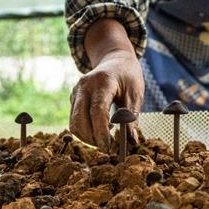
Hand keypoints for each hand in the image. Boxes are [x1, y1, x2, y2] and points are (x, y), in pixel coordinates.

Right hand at [69, 18, 144, 149]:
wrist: (115, 60)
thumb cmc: (128, 76)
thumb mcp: (135, 94)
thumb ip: (131, 117)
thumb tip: (130, 142)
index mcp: (102, 82)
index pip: (97, 111)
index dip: (101, 132)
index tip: (109, 147)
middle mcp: (84, 86)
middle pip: (79, 120)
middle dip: (92, 139)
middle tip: (109, 148)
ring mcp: (76, 92)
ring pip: (74, 123)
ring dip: (87, 137)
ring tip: (105, 138)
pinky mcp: (73, 99)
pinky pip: (74, 120)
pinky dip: (85, 130)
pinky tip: (100, 128)